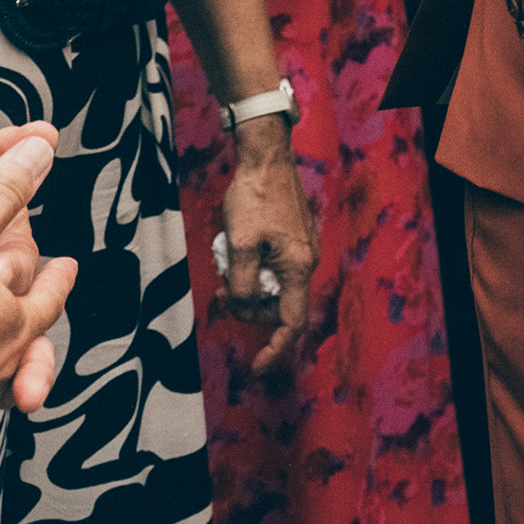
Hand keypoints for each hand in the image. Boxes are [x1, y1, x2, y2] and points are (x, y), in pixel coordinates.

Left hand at [214, 128, 315, 371]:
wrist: (267, 156)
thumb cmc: (253, 198)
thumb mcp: (239, 244)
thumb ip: (240, 284)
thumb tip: (241, 308)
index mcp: (297, 268)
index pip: (291, 323)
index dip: (276, 349)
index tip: (257, 368)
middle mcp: (305, 262)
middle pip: (279, 306)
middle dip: (249, 309)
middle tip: (219, 296)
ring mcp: (301, 249)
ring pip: (274, 286)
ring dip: (249, 288)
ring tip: (223, 270)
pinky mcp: (294, 238)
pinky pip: (274, 268)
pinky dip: (255, 271)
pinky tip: (235, 254)